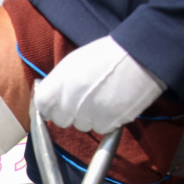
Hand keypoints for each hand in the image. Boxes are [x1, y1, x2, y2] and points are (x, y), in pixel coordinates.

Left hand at [35, 35, 164, 134]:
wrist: (141, 55)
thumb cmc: (107, 55)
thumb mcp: (73, 62)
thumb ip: (56, 83)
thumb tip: (46, 99)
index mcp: (57, 84)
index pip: (42, 107)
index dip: (52, 106)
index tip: (59, 103)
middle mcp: (68, 101)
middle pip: (61, 120)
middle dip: (71, 113)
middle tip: (87, 99)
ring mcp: (86, 114)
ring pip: (81, 125)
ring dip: (90, 117)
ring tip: (105, 96)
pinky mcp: (105, 122)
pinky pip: (100, 128)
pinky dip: (107, 120)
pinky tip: (115, 102)